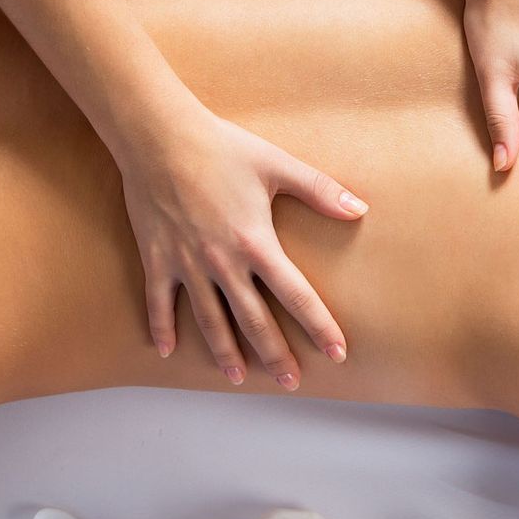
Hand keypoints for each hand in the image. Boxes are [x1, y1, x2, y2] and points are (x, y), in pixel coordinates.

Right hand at [113, 102, 366, 388]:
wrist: (159, 136)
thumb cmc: (222, 147)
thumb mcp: (278, 165)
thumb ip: (321, 191)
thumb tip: (360, 209)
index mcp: (257, 243)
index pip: (297, 296)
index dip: (319, 327)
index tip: (336, 353)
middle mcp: (223, 262)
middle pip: (254, 320)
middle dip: (276, 354)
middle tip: (291, 382)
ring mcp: (187, 264)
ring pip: (209, 320)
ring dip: (225, 352)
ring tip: (238, 378)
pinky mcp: (157, 258)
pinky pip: (159, 302)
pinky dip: (161, 327)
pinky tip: (166, 351)